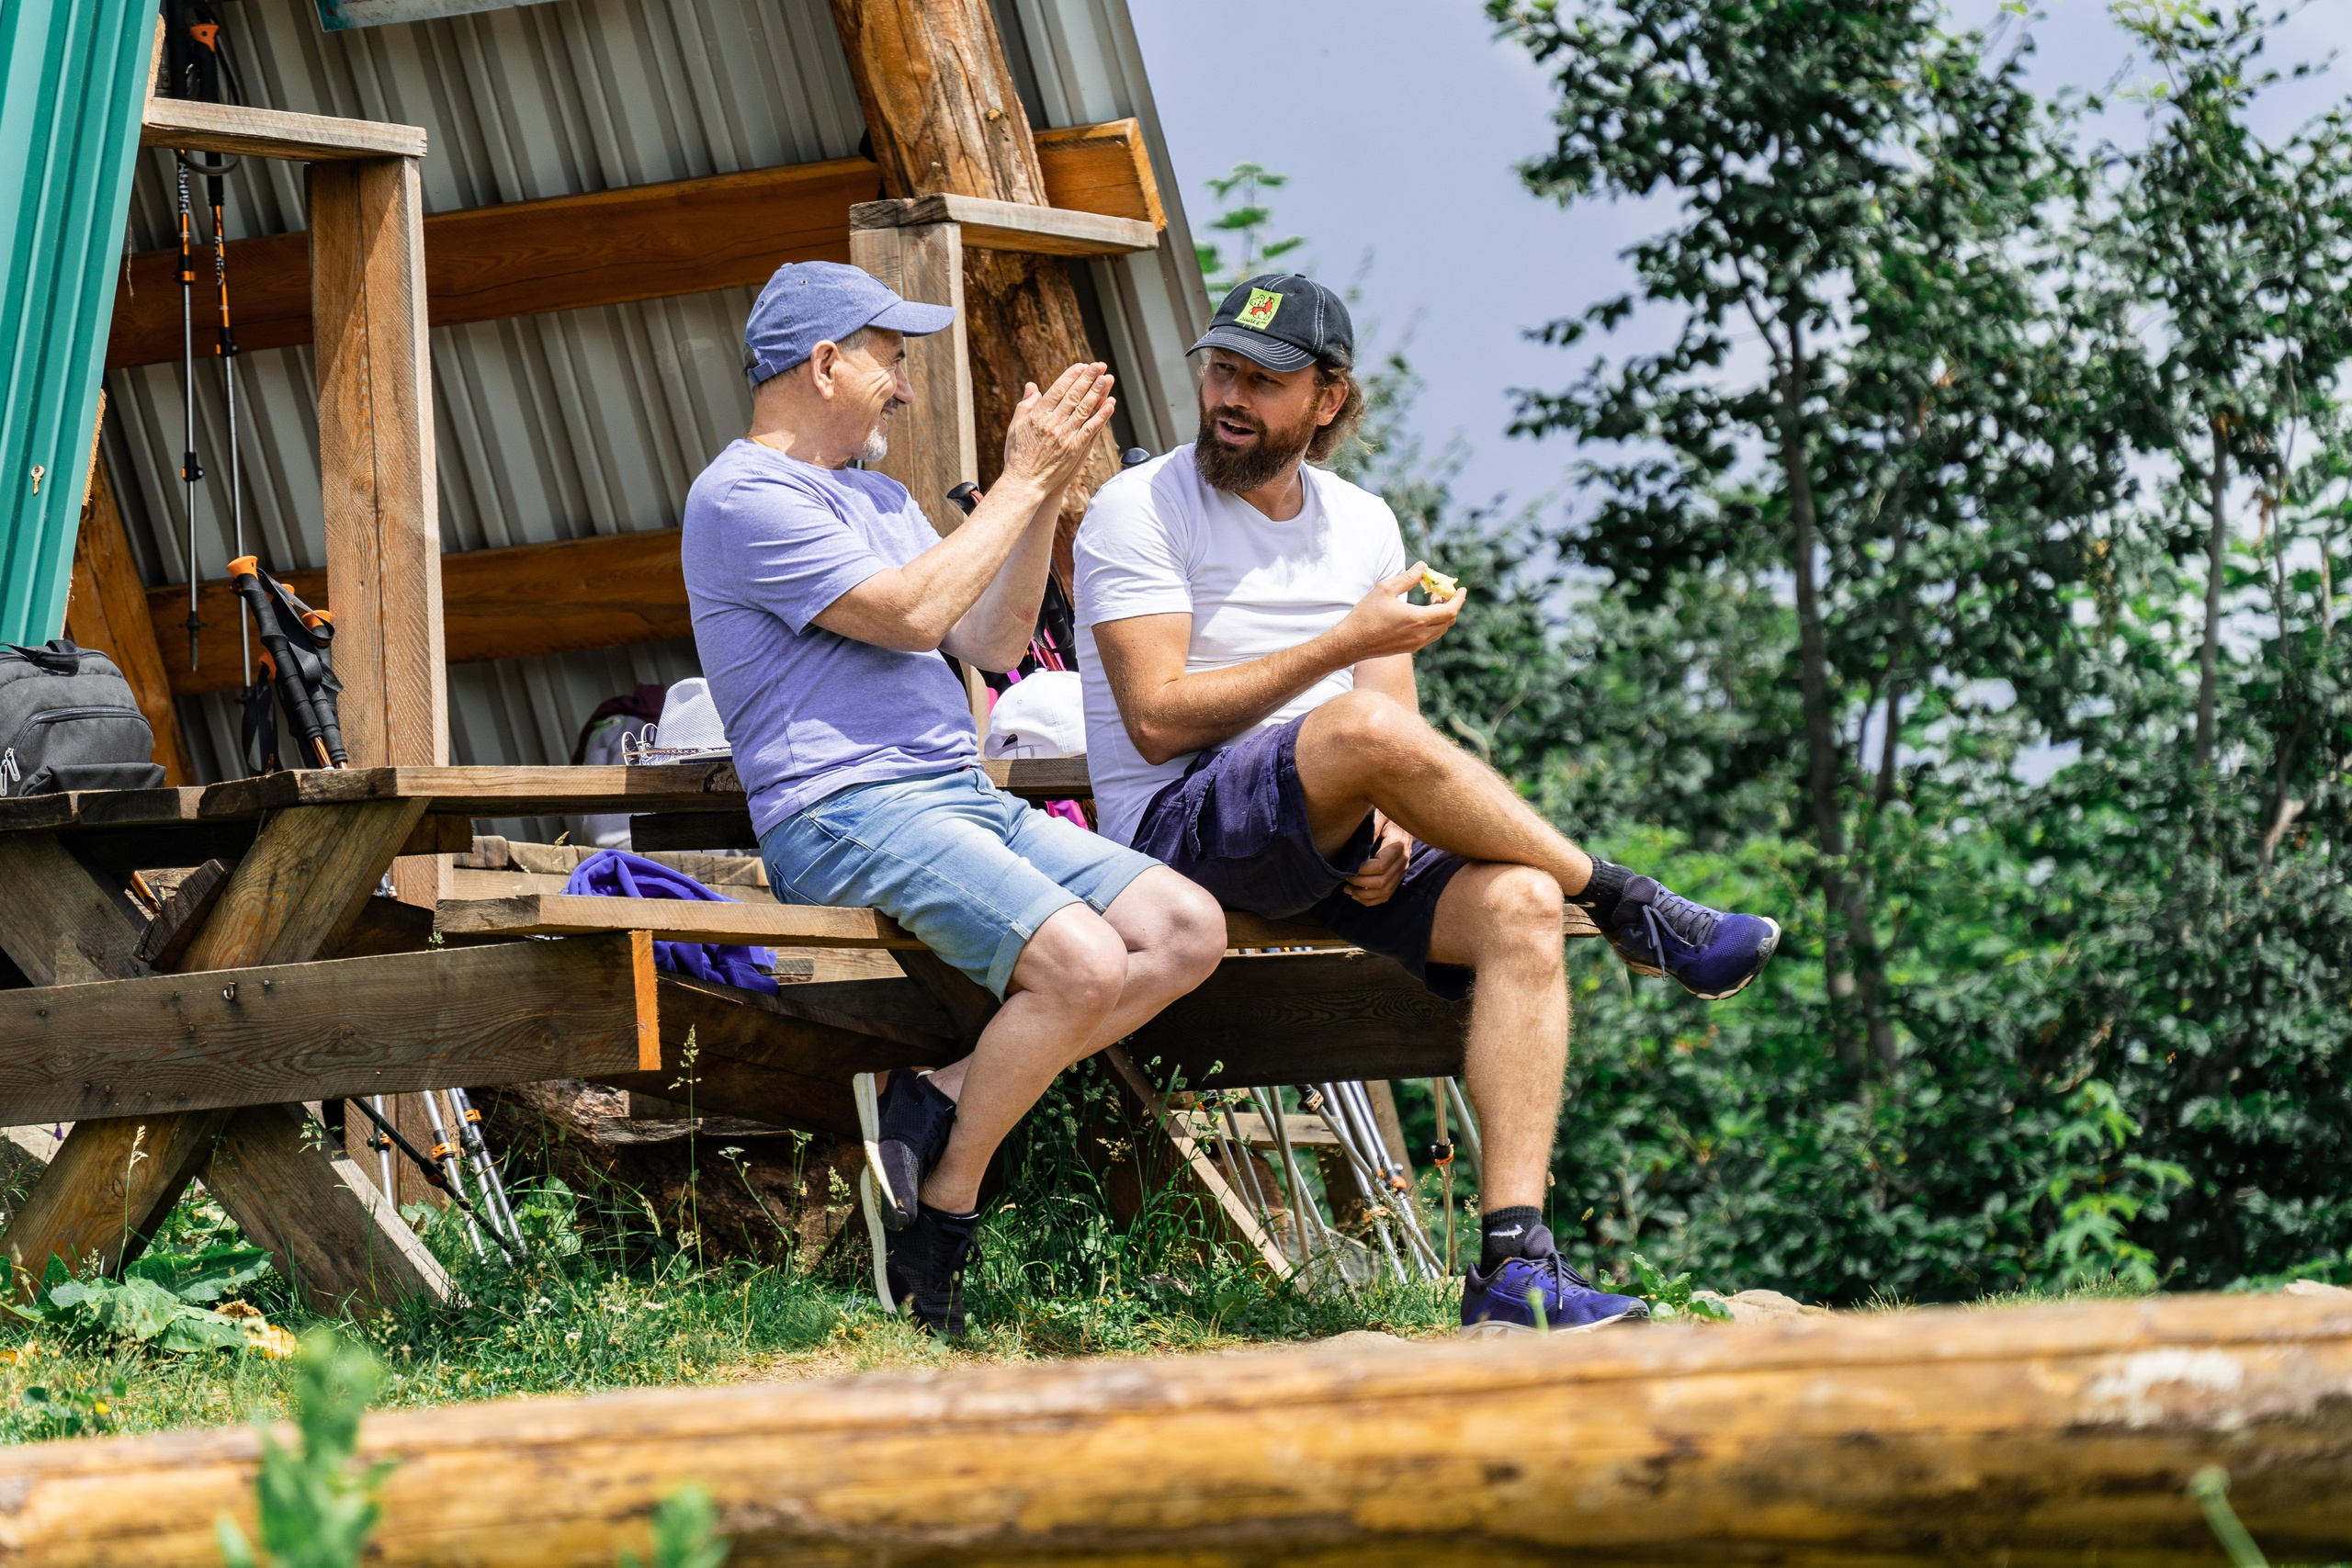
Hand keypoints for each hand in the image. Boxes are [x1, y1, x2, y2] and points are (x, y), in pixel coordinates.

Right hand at [1001, 361, 1115, 491]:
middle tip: (1099, 365)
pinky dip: (1101, 416)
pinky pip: (1091, 429)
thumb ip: (1026, 405)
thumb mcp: (1017, 426)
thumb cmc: (1017, 455)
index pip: (1058, 390)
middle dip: (1087, 379)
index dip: (1071, 377)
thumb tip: (1032, 386)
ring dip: (1097, 393)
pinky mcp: (1075, 449)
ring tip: (1107, 378)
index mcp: (1038, 416)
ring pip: (1084, 409)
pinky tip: (1110, 404)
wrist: (1024, 482)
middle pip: (1074, 396)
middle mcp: (1053, 424)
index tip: (1081, 366)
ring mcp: (1065, 436)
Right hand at [1332, 562, 1464, 661]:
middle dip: (1451, 605)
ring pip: (1440, 630)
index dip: (1459, 599)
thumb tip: (1423, 566)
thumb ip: (1407, 577)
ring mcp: (1416, 644)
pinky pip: (1430, 636)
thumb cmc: (1366, 614)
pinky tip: (1421, 615)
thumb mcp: (1385, 589)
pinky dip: (1433, 624)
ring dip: (1442, 615)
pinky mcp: (1409, 649)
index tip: (1461, 589)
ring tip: (1432, 602)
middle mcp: (1421, 634)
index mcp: (1417, 618)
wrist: (1352, 642)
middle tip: (1441, 593)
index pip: (1450, 611)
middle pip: (1448, 621)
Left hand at [1343, 812, 1413, 905]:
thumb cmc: (1386, 817)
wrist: (1402, 821)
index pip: (1381, 866)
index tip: (1348, 868)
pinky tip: (1357, 896)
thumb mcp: (1378, 816)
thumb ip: (1371, 829)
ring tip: (1347, 889)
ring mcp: (1402, 871)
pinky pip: (1387, 895)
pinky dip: (1371, 900)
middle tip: (1344, 878)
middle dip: (1360, 883)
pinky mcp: (1398, 877)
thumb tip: (1361, 846)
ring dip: (1363, 894)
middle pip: (1382, 882)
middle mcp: (1403, 860)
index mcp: (1397, 845)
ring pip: (1385, 892)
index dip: (1362, 871)